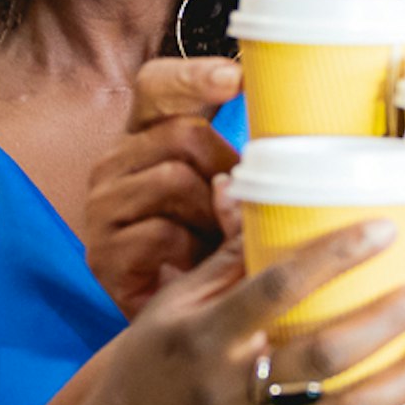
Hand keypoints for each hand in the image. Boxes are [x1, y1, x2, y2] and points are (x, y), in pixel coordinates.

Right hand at [65, 221, 404, 404]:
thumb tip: (245, 188)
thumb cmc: (136, 377)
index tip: (383, 228)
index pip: (276, 287)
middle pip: (323, 352)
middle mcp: (230, 387)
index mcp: (203, 336)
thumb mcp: (168, 312)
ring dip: (402, 382)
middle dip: (385, 319)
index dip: (334, 255)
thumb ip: (221, 260)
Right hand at [77, 58, 242, 313]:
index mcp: (143, 135)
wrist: (174, 328)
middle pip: (182, 134)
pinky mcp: (103, 253)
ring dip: (214, 216)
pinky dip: (193, 254)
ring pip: (175, 181)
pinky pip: (162, 234)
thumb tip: (301, 116)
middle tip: (244, 206)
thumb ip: (248, 156)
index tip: (238, 78)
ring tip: (224, 241)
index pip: (156, 84)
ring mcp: (103, 207)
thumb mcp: (232, 195)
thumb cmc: (212, 248)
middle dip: (228, 169)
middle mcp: (114, 163)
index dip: (194, 76)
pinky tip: (199, 267)